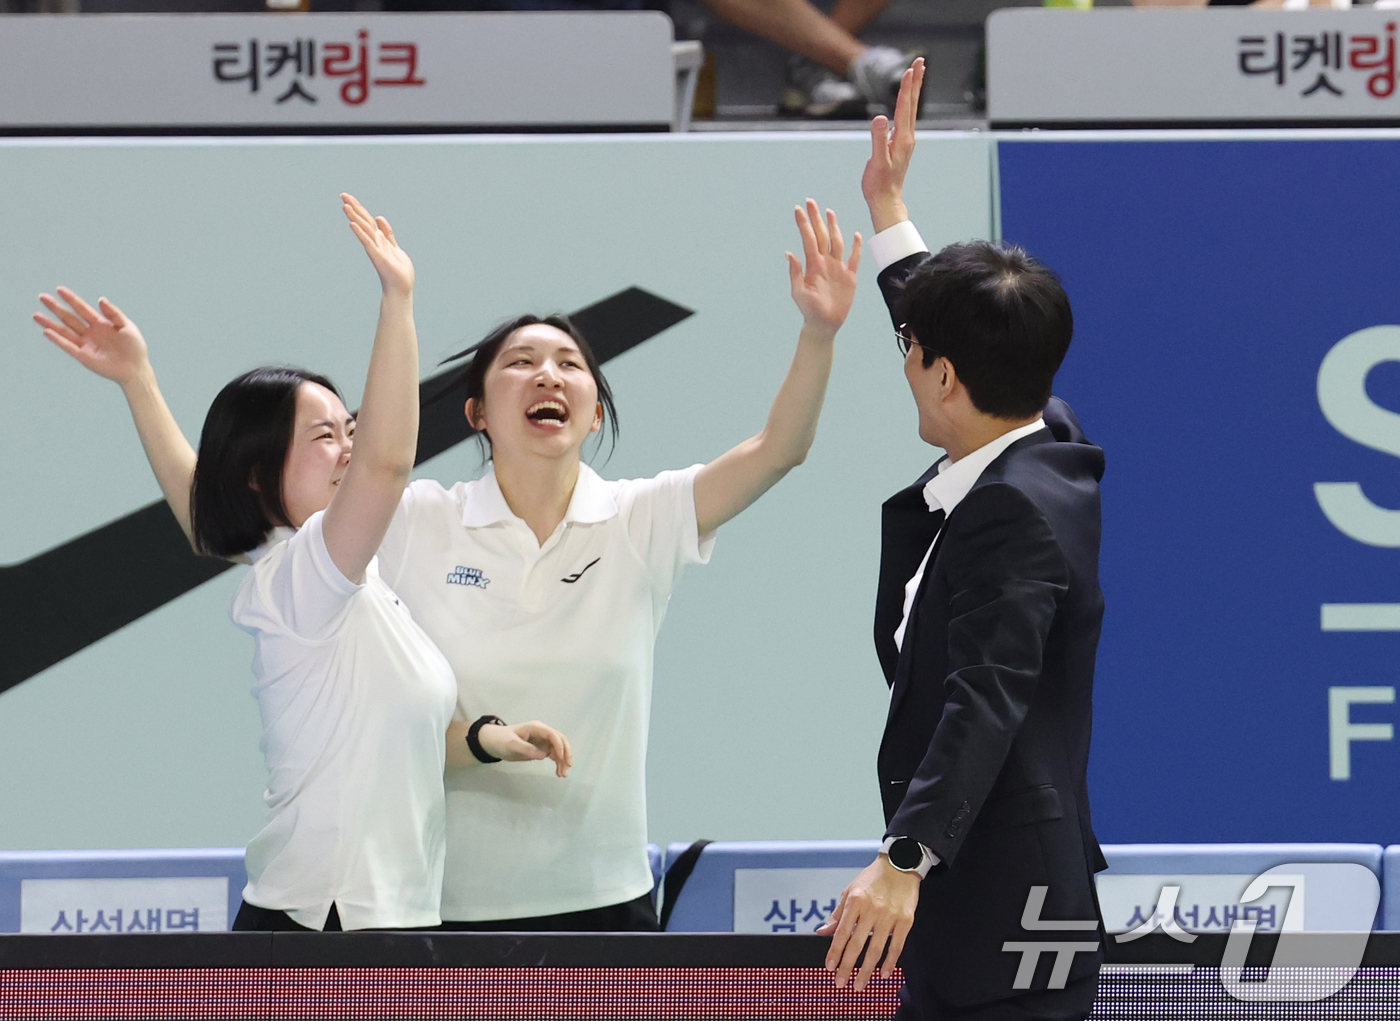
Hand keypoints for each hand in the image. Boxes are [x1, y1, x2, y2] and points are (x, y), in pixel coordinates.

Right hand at [35, 288, 150, 387]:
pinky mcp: (84, 356)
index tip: (59, 289)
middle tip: (42, 297)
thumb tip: (100, 299)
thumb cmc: (135, 348)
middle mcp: (91, 333)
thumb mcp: (127, 326)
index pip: (83, 308)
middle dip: (56, 307)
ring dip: (50, 323)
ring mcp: (86, 344)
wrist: (136, 369)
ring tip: (36, 315)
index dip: (72, 299)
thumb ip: (114, 313)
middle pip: (69, 317)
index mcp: (101, 324)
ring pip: (64, 331)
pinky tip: (47, 332)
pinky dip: (58, 339)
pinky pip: (68, 346)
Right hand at [342, 192, 413, 296]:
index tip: (348, 196)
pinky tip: (352, 224)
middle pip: (363, 221)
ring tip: (345, 206)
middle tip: (342, 195)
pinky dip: (360, 233)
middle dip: (354, 208)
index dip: (358, 207)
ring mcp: (375, 249)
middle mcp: (374, 242)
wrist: (401, 288)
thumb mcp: (394, 247)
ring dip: (354, 217)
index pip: (367, 219)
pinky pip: (367, 242)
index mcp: (379, 239)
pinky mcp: (377, 256)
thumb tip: (379, 217)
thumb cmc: (398, 271)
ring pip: (363, 229)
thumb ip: (387, 233)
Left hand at [477, 721, 573, 776]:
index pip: (553, 735)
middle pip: (560, 740)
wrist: (494, 742)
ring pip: (559, 749)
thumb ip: (526, 749)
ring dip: (563, 761)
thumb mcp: (511, 744)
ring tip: (562, 775)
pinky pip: (554, 755)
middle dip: (566, 753)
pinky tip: (559, 772)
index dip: (559, 746)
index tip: (562, 758)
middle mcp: (543, 733)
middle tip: (568, 767)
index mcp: (537, 728)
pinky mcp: (542, 748)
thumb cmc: (502, 740)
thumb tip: (543, 756)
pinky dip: (558, 763)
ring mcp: (543, 741)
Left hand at [787, 199, 860, 333]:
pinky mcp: (850, 276)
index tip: (798, 208)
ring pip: (837, 242)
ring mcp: (838, 268)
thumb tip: (789, 253)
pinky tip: (855, 235)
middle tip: (811, 201)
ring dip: (833, 227)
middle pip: (821, 235)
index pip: (808, 239)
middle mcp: (825, 262)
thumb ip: (795, 273)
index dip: (803, 224)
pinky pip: (854, 258)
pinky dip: (856, 247)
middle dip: (816, 218)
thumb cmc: (809, 310)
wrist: (824, 323)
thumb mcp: (798, 292)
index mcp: (813, 265)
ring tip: (829, 212)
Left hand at [817, 855, 919, 990]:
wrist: (900, 864)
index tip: (829, 968)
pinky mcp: (905, 920)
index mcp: (855, 901)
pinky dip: (890, 962)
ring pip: (876, 949)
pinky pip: (896, 945)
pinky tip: (883, 974)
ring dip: (867, 970)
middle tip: (840, 983)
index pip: (842, 932)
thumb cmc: (872, 878)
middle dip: (847, 967)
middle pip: (857, 944)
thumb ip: (837, 914)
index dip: (835, 952)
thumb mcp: (850, 890)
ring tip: (860, 985)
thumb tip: (822, 931)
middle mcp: (871, 909)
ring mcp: (889, 916)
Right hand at [862, 56, 924, 233]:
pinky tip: (904, 101)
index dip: (907, 87)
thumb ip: (878, 139)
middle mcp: (907, 137)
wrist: (886, 200)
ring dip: (912, 90)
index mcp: (902, 138)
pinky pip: (904, 118)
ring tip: (914, 74)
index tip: (910, 68)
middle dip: (915, 81)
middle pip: (912, 103)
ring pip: (909, 109)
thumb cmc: (879, 184)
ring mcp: (904, 140)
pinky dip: (905, 104)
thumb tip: (880, 118)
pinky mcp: (899, 144)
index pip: (905, 106)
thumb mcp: (877, 162)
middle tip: (919, 61)